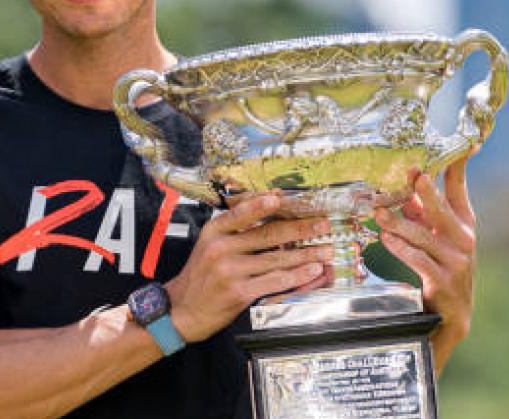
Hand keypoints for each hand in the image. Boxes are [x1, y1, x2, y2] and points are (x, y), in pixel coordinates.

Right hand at [165, 194, 331, 342]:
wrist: (183, 310)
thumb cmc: (201, 276)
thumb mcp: (209, 245)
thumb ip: (234, 230)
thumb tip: (269, 211)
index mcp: (214, 232)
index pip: (242, 212)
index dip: (264, 204)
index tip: (284, 198)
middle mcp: (221, 248)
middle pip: (268, 234)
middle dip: (300, 228)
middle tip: (321, 224)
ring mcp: (230, 271)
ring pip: (276, 258)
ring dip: (306, 253)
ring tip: (325, 249)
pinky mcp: (240, 292)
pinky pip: (275, 281)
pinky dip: (297, 275)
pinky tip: (312, 270)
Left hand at [375, 150, 476, 370]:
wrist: (450, 316)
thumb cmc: (439, 267)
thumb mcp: (434, 236)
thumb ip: (420, 212)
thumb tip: (404, 182)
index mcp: (464, 223)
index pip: (460, 188)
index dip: (460, 164)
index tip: (466, 142)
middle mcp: (464, 239)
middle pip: (443, 209)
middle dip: (427, 192)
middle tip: (414, 174)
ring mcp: (457, 261)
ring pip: (424, 236)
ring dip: (399, 224)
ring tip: (378, 215)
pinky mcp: (444, 281)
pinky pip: (419, 261)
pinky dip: (401, 249)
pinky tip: (386, 240)